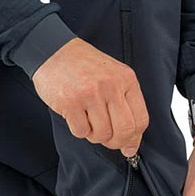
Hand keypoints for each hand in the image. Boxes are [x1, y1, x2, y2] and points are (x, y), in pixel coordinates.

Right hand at [31, 38, 148, 156]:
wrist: (53, 51)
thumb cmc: (83, 65)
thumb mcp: (112, 76)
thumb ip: (125, 106)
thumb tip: (131, 145)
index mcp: (126, 78)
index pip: (141, 120)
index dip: (134, 138)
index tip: (127, 144)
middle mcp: (110, 85)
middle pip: (124, 131)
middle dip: (115, 142)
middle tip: (107, 138)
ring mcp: (90, 93)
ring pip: (102, 134)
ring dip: (94, 134)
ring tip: (88, 120)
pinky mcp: (70, 102)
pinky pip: (81, 132)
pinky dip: (79, 129)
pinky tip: (76, 115)